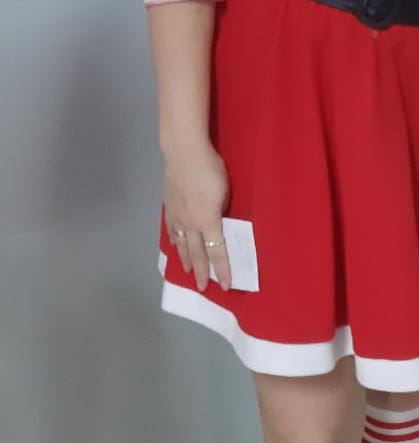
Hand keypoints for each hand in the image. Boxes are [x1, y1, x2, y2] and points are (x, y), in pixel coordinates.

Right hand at [162, 142, 231, 292]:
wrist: (185, 154)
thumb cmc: (211, 170)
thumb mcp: (225, 192)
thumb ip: (222, 210)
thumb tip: (220, 221)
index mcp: (208, 221)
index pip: (218, 251)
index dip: (222, 269)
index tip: (226, 284)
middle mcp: (191, 224)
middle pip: (197, 253)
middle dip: (202, 272)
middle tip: (204, 287)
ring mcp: (177, 215)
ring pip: (182, 244)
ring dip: (186, 259)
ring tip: (188, 272)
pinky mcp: (168, 206)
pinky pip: (171, 228)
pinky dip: (173, 240)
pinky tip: (174, 244)